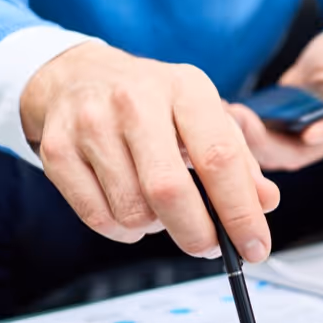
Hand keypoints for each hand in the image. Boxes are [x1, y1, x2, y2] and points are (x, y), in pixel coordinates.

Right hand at [21, 42, 279, 260]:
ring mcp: (91, 125)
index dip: (241, 212)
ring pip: (133, 212)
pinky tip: (133, 208)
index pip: (219, 158)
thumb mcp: (206, 115)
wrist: (78, 75)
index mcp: (185, 89)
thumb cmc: (154, 101)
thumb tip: (265, 202)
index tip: (255, 246)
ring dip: (158, 227)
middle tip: (211, 247)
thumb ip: (241, 160)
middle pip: (170, 191)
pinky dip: (124, 230)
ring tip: (163, 208)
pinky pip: (99, 218)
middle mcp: (136, 102)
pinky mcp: (58, 150)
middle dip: (198, 234)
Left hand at [226, 30, 322, 171]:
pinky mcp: (272, 139)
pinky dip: (234, 133)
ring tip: (223, 114)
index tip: (308, 132)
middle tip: (240, 117)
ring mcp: (293, 143)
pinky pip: (251, 145)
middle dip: (264, 140)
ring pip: (266, 153)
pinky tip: (217, 112)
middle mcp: (318, 141)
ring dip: (243, 139)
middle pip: (291, 152)